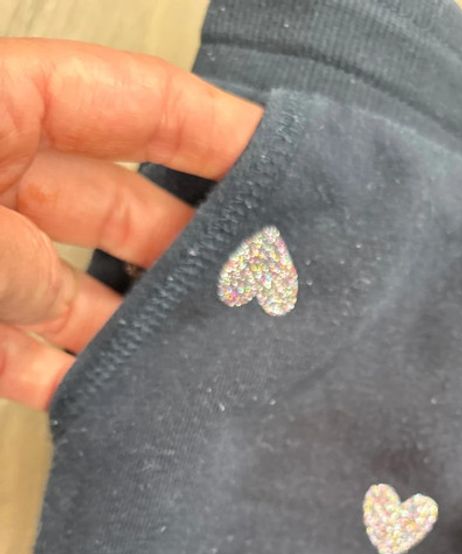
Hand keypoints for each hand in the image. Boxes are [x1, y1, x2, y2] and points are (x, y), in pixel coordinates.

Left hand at [0, 38, 262, 409]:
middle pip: (118, 204)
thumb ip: (25, 262)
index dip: (219, 132)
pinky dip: (60, 375)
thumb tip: (107, 320)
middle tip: (256, 286)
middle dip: (188, 249)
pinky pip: (21, 346)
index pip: (136, 101)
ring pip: (74, 286)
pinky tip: (104, 399)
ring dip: (129, 327)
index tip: (290, 169)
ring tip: (193, 357)